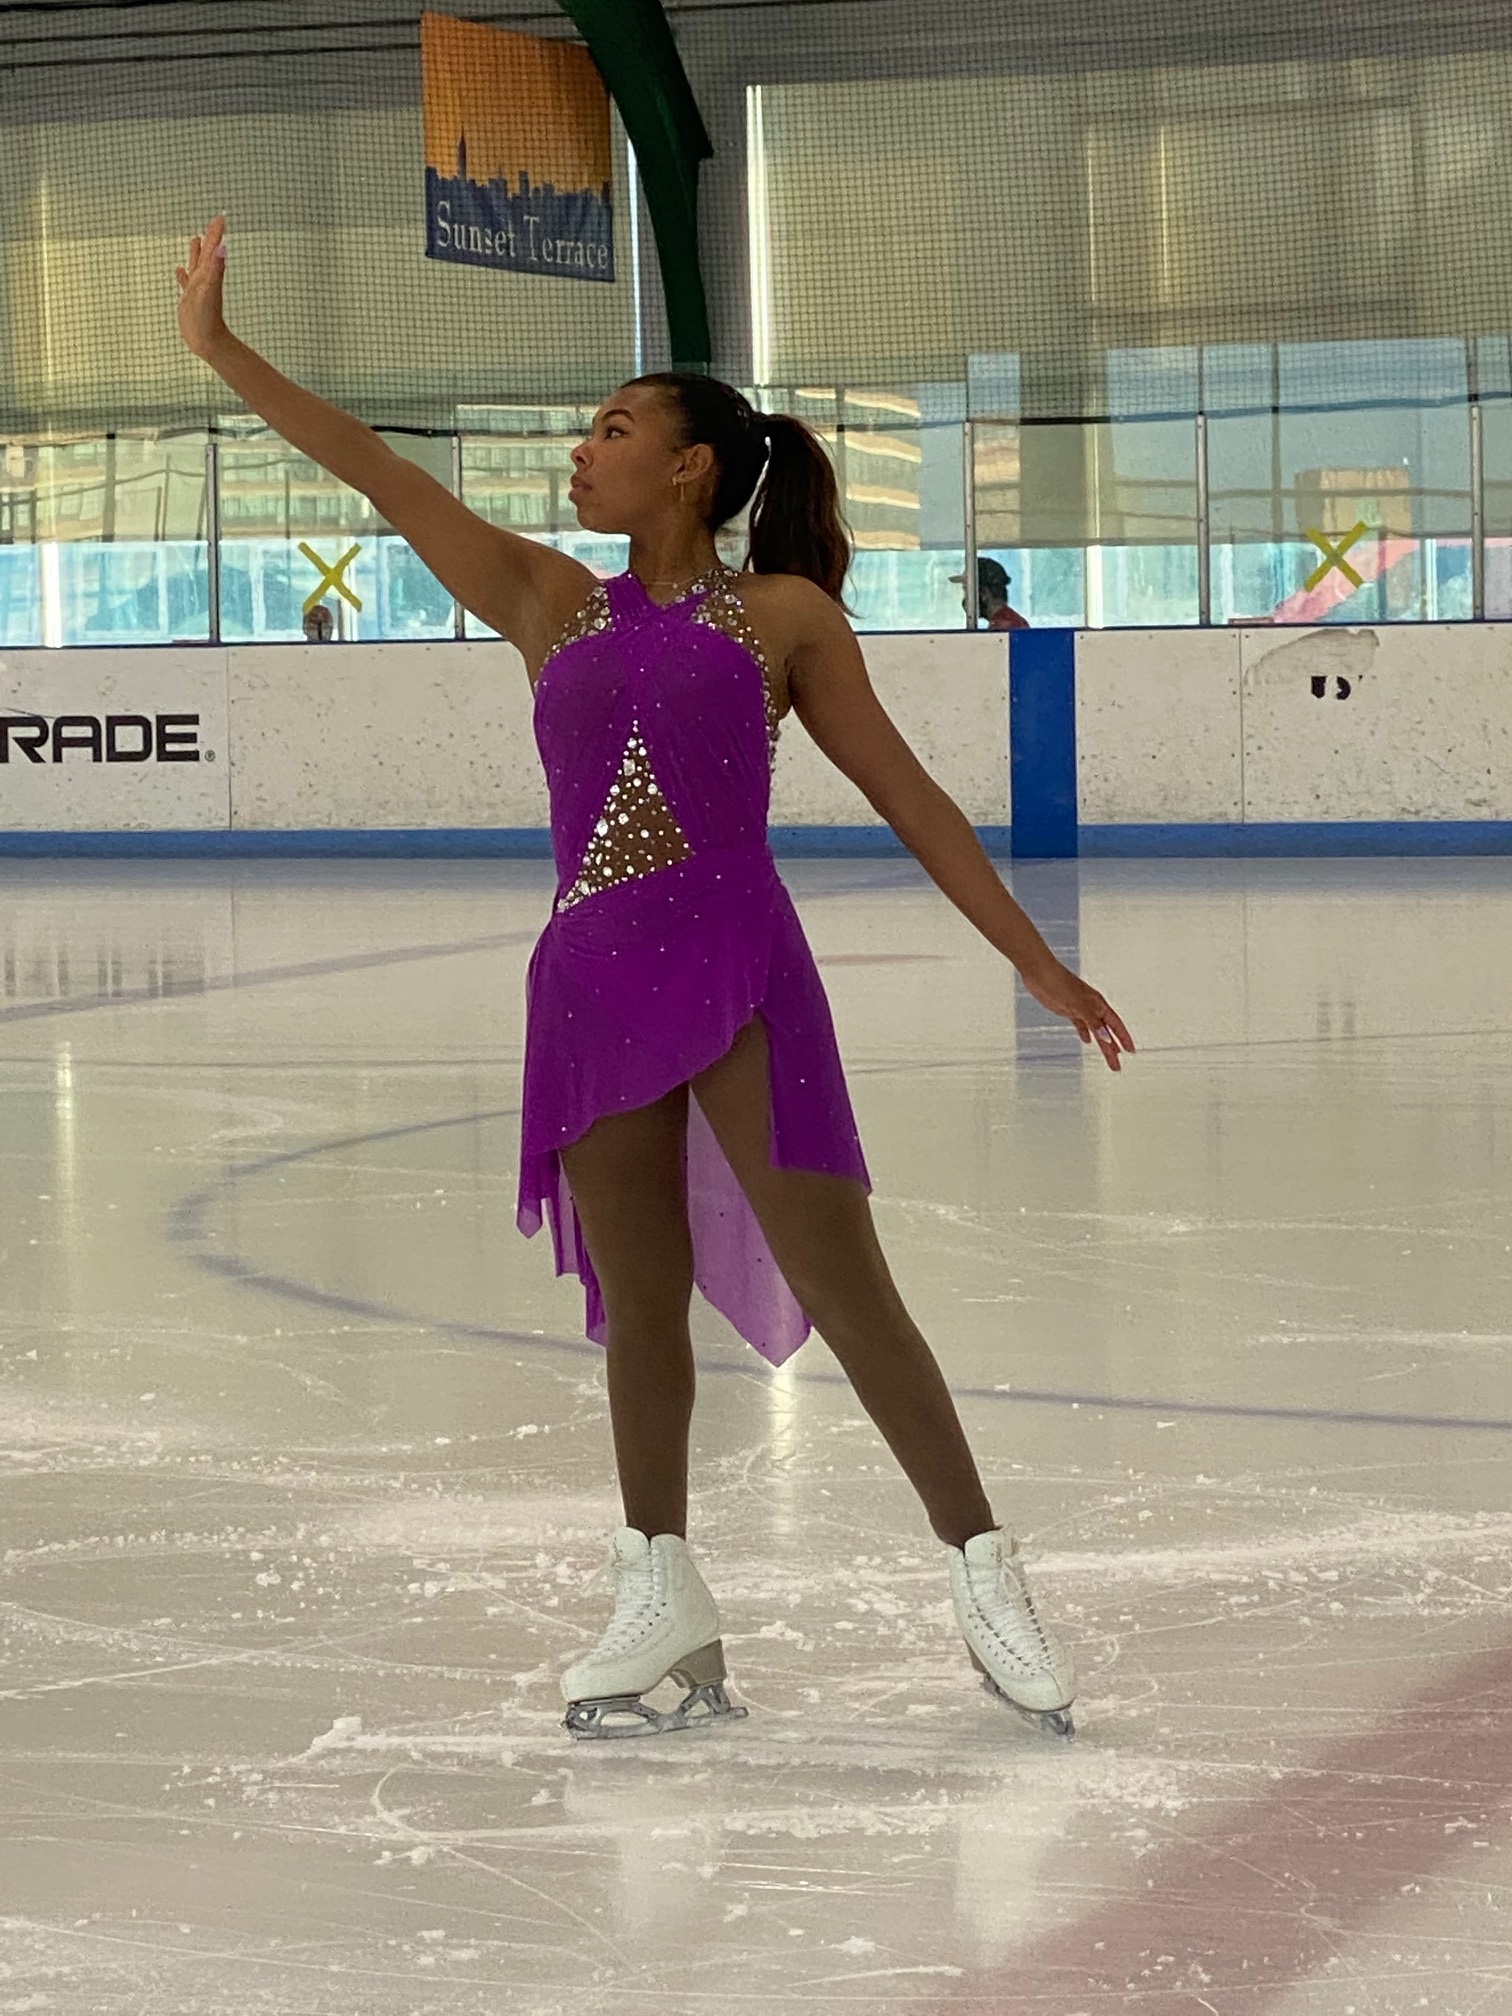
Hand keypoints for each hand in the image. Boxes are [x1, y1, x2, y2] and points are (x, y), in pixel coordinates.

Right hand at [176, 214, 229, 360]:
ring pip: (197, 265)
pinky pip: (186, 282)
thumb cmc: (207, 318)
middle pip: (207, 253)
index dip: (216, 232)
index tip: (221, 217)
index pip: (214, 248)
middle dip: (210, 237)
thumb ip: (215, 268)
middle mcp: (205, 279)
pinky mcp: (189, 299)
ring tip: (195, 238)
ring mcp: (197, 288)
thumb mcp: (209, 290)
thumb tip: (222, 247)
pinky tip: (179, 269)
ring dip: (196, 252)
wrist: (207, 341)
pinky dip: (183, 274)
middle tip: (215, 222)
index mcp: (210, 274)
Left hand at [1020, 958, 1134, 1071]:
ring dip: (1102, 1043)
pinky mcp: (1068, 1010)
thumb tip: (1106, 1038)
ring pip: (1095, 1030)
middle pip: (1106, 1032)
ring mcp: (1080, 1009)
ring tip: (1109, 1056)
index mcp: (1098, 1005)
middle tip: (1117, 1066)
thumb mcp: (1078, 1005)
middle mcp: (1092, 1008)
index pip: (1115, 1025)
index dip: (1124, 1038)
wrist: (1040, 973)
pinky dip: (1084, 1033)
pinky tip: (1086, 1040)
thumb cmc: (1059, 983)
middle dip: (1112, 1049)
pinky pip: (1081, 1024)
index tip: (1131, 1051)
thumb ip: (1093, 1022)